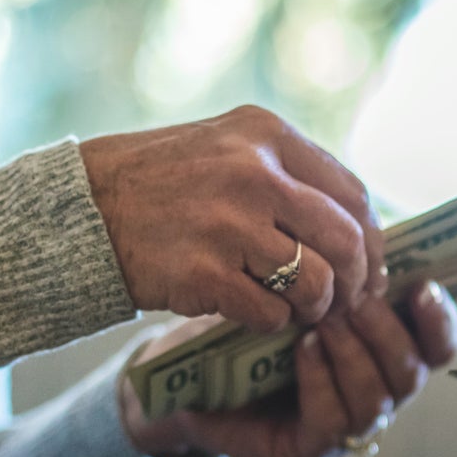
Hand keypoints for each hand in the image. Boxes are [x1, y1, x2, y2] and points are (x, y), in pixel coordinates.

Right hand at [80, 106, 385, 335]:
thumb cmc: (163, 184)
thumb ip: (289, 173)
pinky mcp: (204, 272)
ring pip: (315, 282)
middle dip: (355, 281)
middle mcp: (254, 173)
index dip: (373, 240)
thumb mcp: (228, 148)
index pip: (353, 195)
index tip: (370, 267)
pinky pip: (271, 312)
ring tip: (299, 309)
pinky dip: (272, 321)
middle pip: (346, 241)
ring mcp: (229, 223)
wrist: (83, 210)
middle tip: (346, 301)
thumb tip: (361, 224)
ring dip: (315, 307)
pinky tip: (254, 312)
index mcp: (267, 135)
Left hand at [120, 283, 456, 456]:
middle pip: (414, 373)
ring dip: (354, 355)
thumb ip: (337, 270)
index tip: (422, 287)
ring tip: (323, 319)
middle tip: (354, 299)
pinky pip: (333, 421)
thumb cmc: (241, 325)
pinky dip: (322, 380)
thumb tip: (368, 223)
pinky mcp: (308, 451)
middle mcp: (375, 395)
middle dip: (387, 332)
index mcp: (383, 355)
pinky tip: (304, 347)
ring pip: (378, 399)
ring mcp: (345, 430)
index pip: (437, 346)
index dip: (440, 320)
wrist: (181, 377)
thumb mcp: (294, 288)